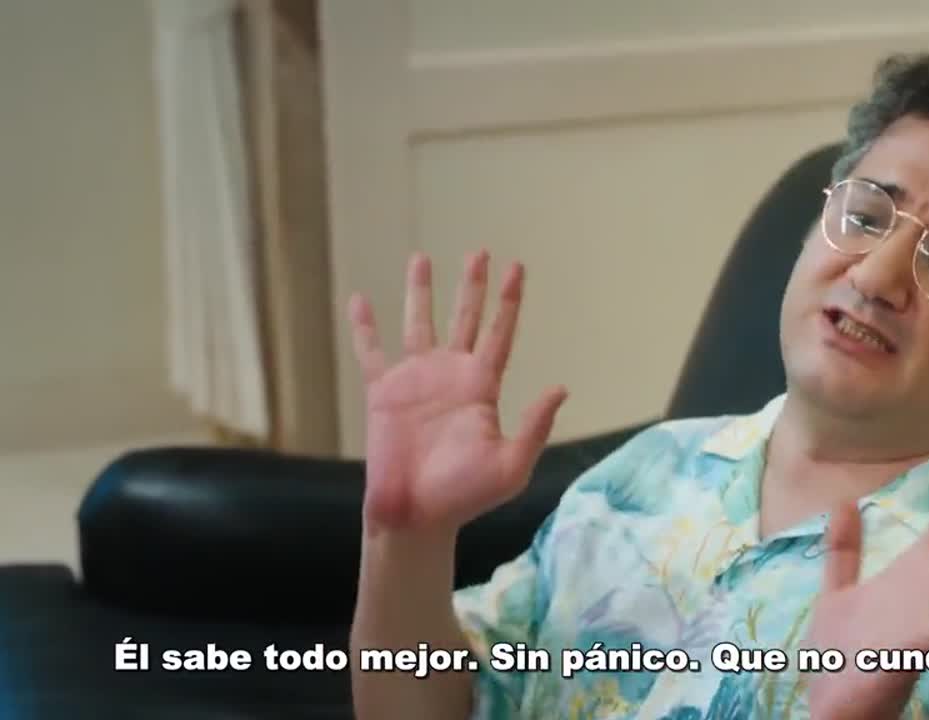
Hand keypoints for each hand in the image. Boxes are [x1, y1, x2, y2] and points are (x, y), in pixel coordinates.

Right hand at [347, 251, 567, 534]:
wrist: (417, 516)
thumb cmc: (466, 496)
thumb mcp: (512, 464)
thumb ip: (535, 426)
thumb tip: (560, 387)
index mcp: (482, 387)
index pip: (500, 334)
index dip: (508, 301)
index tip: (516, 267)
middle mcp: (450, 375)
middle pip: (464, 319)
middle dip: (471, 286)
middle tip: (479, 253)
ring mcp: (416, 380)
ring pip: (418, 324)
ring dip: (420, 292)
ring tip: (421, 258)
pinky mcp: (383, 392)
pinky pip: (371, 352)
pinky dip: (364, 327)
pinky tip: (359, 300)